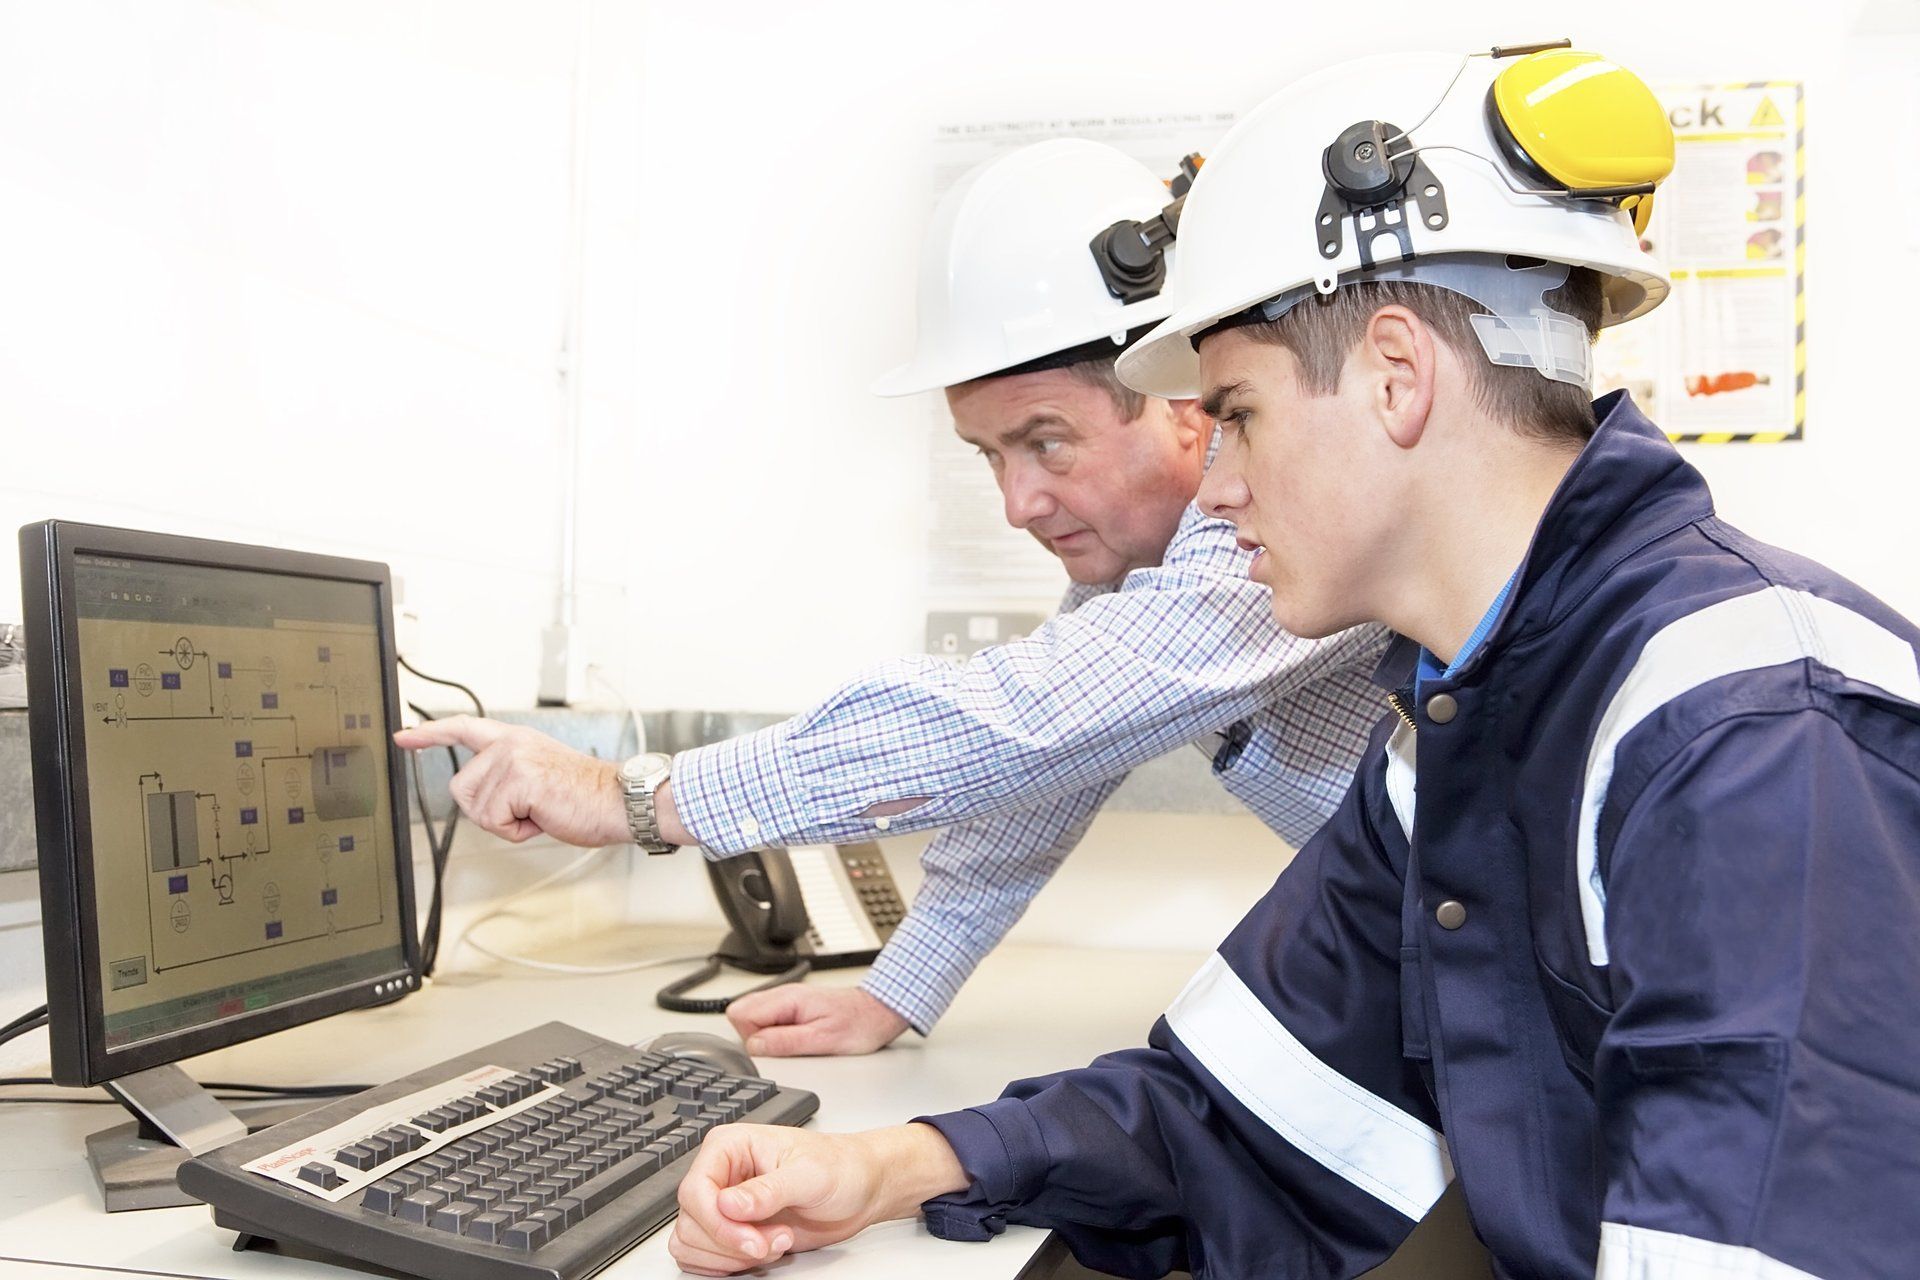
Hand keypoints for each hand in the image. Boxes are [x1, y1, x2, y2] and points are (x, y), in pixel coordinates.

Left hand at [391, 715, 627, 847]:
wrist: (618, 801)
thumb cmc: (585, 797)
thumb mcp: (539, 776)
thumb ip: (507, 776)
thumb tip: (481, 797)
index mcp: (515, 740)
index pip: (463, 729)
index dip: (429, 735)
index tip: (403, 737)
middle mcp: (510, 743)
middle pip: (461, 790)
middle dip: (489, 811)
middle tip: (528, 810)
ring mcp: (512, 759)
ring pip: (476, 810)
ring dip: (507, 823)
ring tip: (541, 811)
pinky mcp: (518, 780)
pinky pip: (494, 821)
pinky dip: (517, 831)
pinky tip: (543, 817)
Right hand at [670, 1123, 966, 1274]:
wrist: (860, 1187)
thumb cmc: (840, 1167)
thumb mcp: (809, 1175)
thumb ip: (768, 1190)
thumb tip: (728, 1204)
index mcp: (730, 1147)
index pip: (695, 1190)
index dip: (717, 1223)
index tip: (751, 1239)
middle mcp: (721, 1175)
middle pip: (691, 1222)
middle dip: (732, 1242)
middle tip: (774, 1241)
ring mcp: (724, 1205)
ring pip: (692, 1242)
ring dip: (732, 1256)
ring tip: (775, 1242)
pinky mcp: (732, 1231)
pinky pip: (703, 1257)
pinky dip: (729, 1264)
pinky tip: (764, 1251)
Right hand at [726, 985, 910, 1056]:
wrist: (880, 1011)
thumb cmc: (859, 1024)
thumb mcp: (823, 1040)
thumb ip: (785, 1042)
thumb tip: (755, 1047)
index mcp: (788, 999)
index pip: (741, 1013)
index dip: (750, 1037)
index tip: (770, 1048)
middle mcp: (784, 994)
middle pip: (741, 1012)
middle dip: (752, 1036)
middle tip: (781, 1046)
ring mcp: (787, 999)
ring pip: (752, 1015)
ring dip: (763, 1033)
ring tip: (791, 1042)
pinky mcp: (793, 1006)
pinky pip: (768, 1017)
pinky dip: (773, 1030)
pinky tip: (793, 1038)